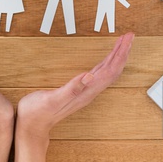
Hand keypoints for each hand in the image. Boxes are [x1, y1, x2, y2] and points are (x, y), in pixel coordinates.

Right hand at [16, 32, 133, 138]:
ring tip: (123, 43)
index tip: (127, 40)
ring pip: (108, 71)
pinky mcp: (79, 90)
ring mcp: (85, 91)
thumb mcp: (52, 99)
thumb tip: (89, 76)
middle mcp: (89, 91)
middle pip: (113, 69)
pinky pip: (99, 73)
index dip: (120, 54)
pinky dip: (107, 62)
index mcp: (86, 91)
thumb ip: (72, 89)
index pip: (110, 70)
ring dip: (117, 56)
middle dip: (123, 52)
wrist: (33, 126)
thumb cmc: (38, 112)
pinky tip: (107, 58)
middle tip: (129, 36)